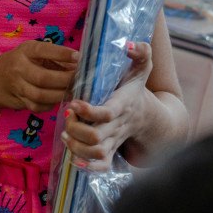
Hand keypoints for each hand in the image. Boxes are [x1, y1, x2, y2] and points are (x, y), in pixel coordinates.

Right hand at [0, 40, 78, 112]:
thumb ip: (54, 58)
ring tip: (73, 92)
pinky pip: (38, 106)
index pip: (44, 51)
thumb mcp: (32, 53)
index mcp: (25, 51)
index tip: (79, 57)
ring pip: (41, 95)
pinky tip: (59, 99)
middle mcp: (18, 67)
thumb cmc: (19, 62)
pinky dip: (51, 104)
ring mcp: (17, 86)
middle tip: (80, 80)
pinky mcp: (18, 101)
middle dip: (65, 80)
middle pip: (43, 77)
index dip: (62, 54)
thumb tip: (80, 66)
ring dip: (60, 95)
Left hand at [61, 40, 153, 170]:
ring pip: (96, 153)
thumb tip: (129, 44)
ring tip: (65, 133)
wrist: (147, 116)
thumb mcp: (142, 67)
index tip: (73, 102)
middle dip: (76, 128)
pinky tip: (72, 159)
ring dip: (76, 146)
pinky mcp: (110, 151)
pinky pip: (101, 166)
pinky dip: (86, 167)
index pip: (106, 113)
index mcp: (123, 105)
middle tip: (66, 115)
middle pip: (96, 136)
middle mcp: (118, 126)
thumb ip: (141, 52)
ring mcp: (114, 141)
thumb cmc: (137, 89)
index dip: (88, 111)